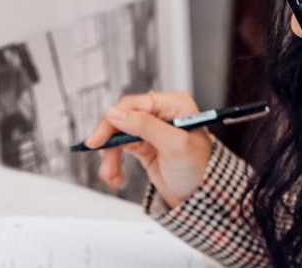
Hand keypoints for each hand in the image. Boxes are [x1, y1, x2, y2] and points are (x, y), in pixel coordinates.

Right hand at [84, 91, 211, 208]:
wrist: (202, 198)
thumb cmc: (199, 169)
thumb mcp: (175, 145)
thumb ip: (145, 126)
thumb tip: (116, 113)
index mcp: (174, 104)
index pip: (134, 104)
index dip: (114, 120)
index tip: (99, 138)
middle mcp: (161, 113)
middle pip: (122, 118)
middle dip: (110, 142)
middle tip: (101, 158)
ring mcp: (151, 129)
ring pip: (118, 136)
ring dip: (111, 157)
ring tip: (111, 176)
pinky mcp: (144, 144)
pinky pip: (120, 148)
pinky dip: (114, 162)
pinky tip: (115, 176)